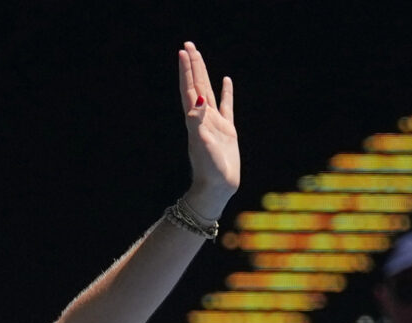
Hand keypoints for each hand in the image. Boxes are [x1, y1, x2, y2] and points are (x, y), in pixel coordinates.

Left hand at [177, 42, 238, 219]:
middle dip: (193, 66)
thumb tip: (198, 101)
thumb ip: (199, 123)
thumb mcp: (203, 145)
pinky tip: (226, 81)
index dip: (187, 70)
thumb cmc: (209, 170)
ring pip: (209, 92)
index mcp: (196, 119)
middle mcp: (203, 118)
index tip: (184, 52)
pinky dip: (226, 92)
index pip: (190, 89)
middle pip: (197, 85)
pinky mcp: (227, 131)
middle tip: (189, 45)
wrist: (217, 188)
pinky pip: (226, 106)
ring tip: (200, 57)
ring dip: (204, 74)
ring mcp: (215, 123)